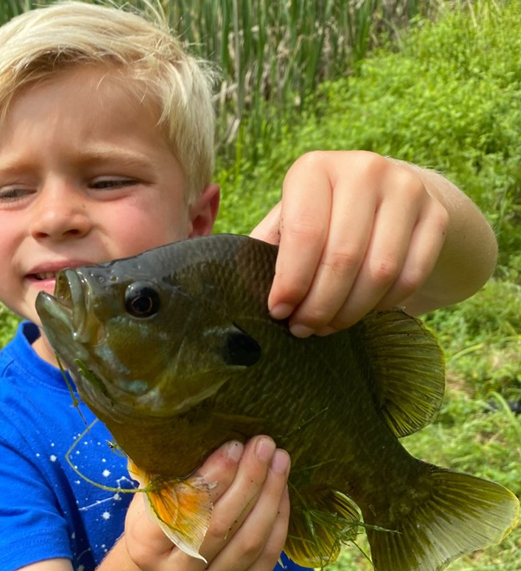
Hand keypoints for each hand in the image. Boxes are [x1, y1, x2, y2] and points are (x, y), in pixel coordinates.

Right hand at [120, 437, 290, 570]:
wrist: (162, 561)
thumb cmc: (156, 517)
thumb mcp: (148, 496)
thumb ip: (168, 475)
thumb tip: (198, 430)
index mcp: (147, 543)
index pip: (183, 508)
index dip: (212, 478)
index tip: (233, 445)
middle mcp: (176, 570)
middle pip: (220, 524)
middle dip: (247, 480)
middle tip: (262, 444)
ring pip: (248, 541)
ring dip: (268, 496)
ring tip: (279, 459)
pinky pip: (266, 556)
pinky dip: (278, 521)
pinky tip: (281, 489)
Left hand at [251, 150, 449, 336]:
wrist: (388, 194)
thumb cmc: (323, 214)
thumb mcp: (290, 217)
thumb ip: (267, 247)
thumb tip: (243, 291)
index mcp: (315, 168)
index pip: (304, 233)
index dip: (291, 280)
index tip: (279, 311)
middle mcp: (363, 170)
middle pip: (343, 256)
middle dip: (319, 304)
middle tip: (303, 328)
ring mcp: (406, 189)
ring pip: (379, 271)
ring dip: (350, 310)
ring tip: (327, 326)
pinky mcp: (437, 215)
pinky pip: (410, 276)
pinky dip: (384, 304)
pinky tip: (362, 311)